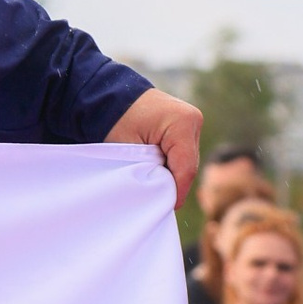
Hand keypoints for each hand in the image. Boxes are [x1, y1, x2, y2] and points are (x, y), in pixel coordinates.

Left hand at [106, 88, 202, 207]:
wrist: (110, 96)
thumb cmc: (115, 120)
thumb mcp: (130, 150)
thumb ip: (150, 172)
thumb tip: (163, 194)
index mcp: (182, 123)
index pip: (185, 167)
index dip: (177, 191)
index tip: (168, 207)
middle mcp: (192, 120)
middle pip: (189, 164)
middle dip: (174, 183)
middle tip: (159, 200)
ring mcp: (192, 121)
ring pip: (187, 159)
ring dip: (173, 173)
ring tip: (154, 184)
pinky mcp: (186, 125)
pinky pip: (183, 152)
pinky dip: (171, 163)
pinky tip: (157, 170)